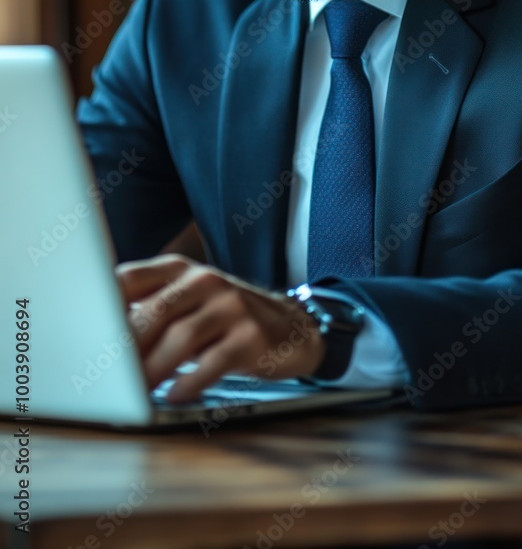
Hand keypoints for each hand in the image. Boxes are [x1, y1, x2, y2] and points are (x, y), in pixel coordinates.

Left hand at [116, 255, 325, 400]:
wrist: (291, 326)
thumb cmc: (225, 317)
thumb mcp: (189, 299)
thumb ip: (149, 307)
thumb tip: (96, 334)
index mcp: (180, 269)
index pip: (130, 278)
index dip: (104, 306)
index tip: (84, 334)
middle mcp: (205, 280)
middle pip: (154, 312)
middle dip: (126, 349)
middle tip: (106, 376)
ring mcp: (231, 306)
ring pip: (181, 339)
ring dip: (153, 371)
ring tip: (135, 392)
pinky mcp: (252, 337)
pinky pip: (213, 363)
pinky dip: (189, 384)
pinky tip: (174, 398)